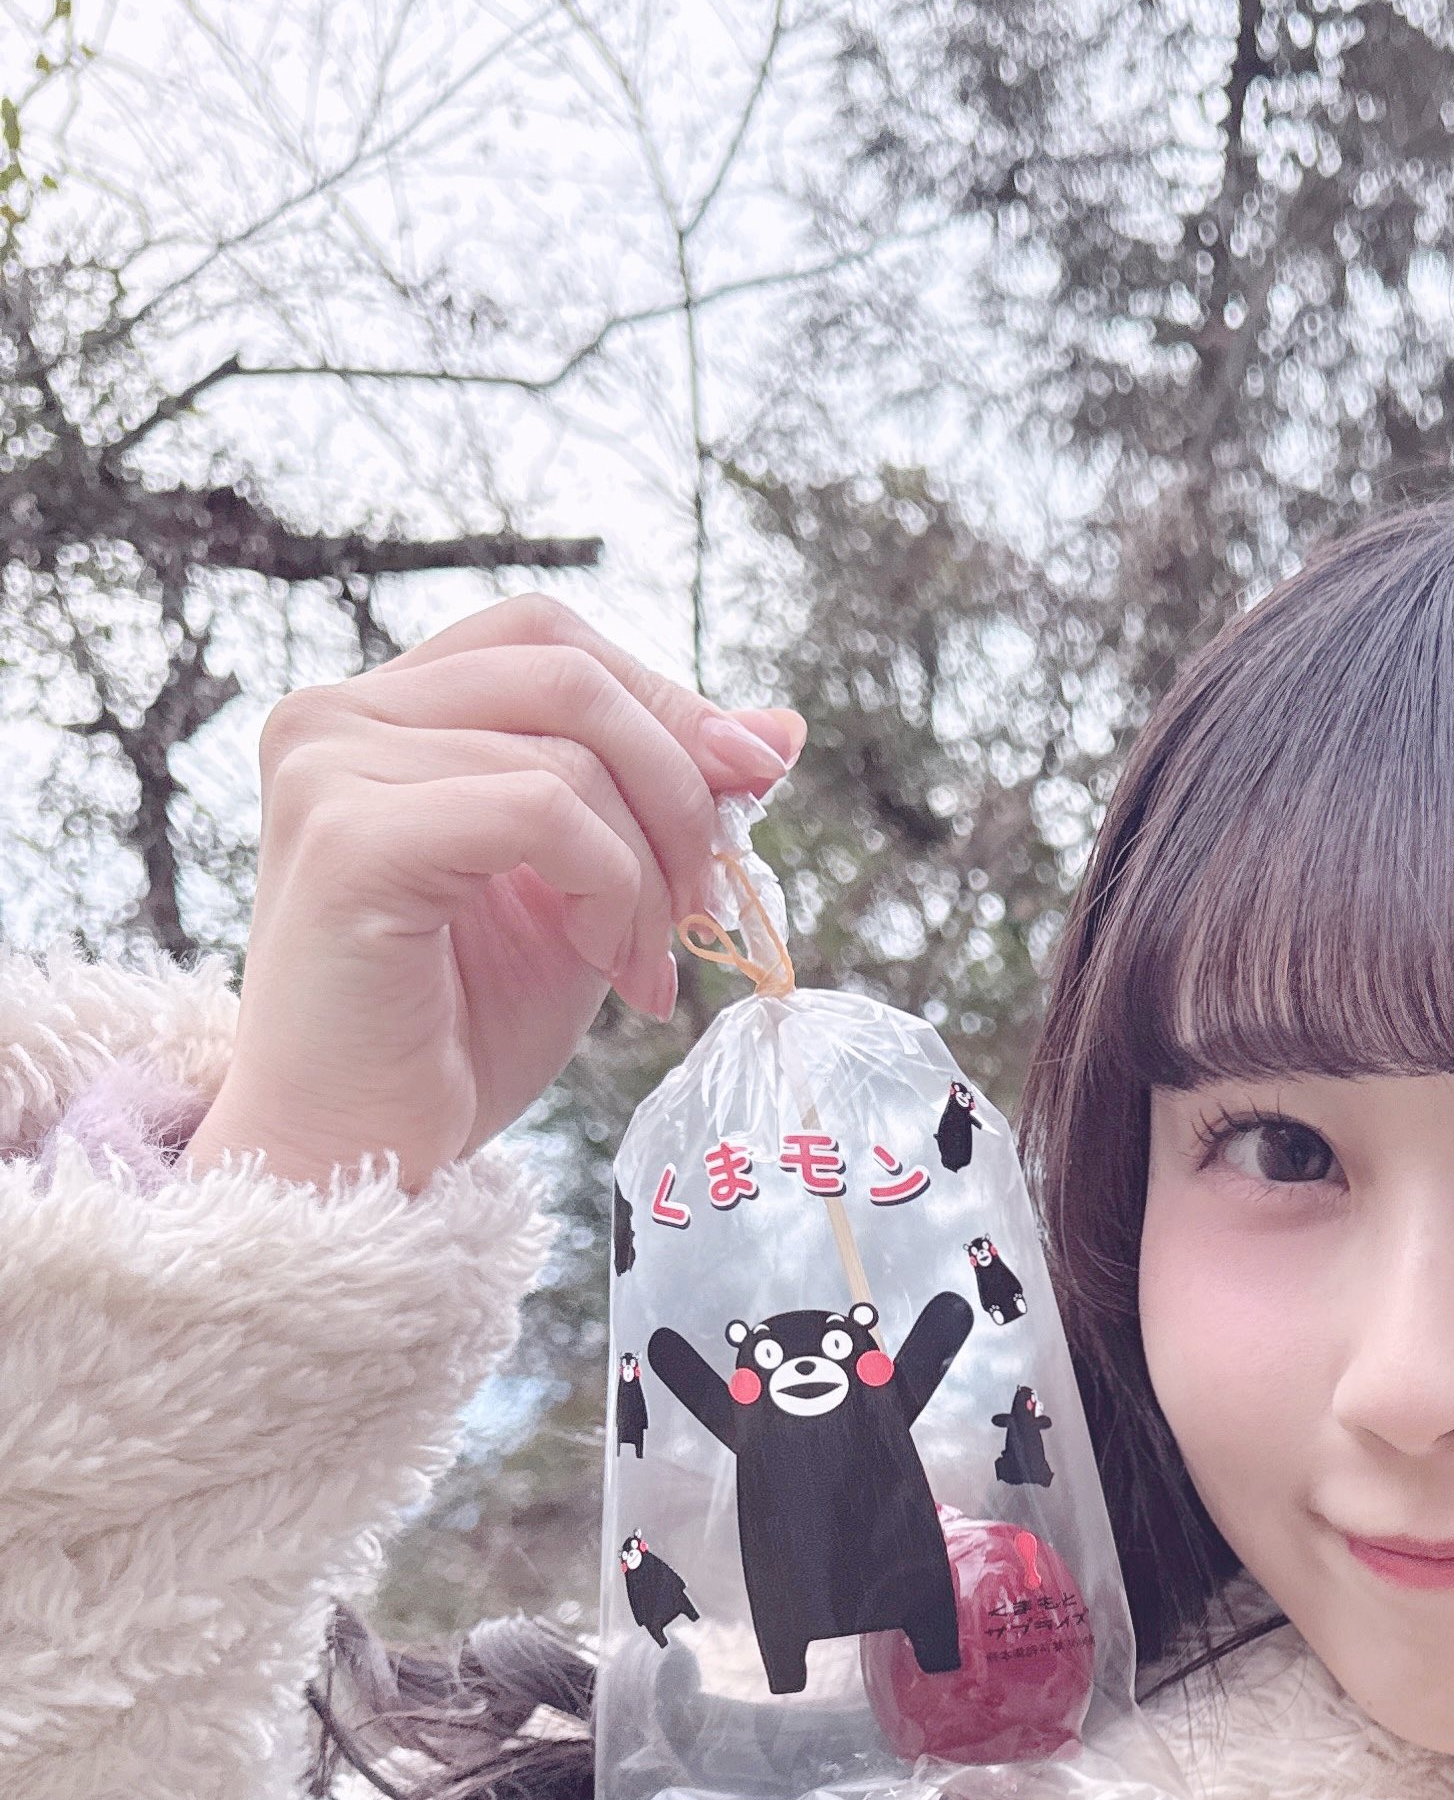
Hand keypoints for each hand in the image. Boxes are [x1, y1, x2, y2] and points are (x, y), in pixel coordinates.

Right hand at [186, 598, 806, 1196]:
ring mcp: (328, 769)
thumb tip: (780, 727)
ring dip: (649, 869)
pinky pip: (541, 811)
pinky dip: (610, 890)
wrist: (354, 1158)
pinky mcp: (349, 838)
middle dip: (677, 781)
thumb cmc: (453, 1038)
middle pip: (568, 672)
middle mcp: (333, 718)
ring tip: (643, 966)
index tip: (748, 788)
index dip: (665, 699)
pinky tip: (608, 967)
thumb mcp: (590, 895)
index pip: (548, 641)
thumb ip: (661, 801)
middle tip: (708, 901)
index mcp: (378, 715)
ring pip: (570, 752)